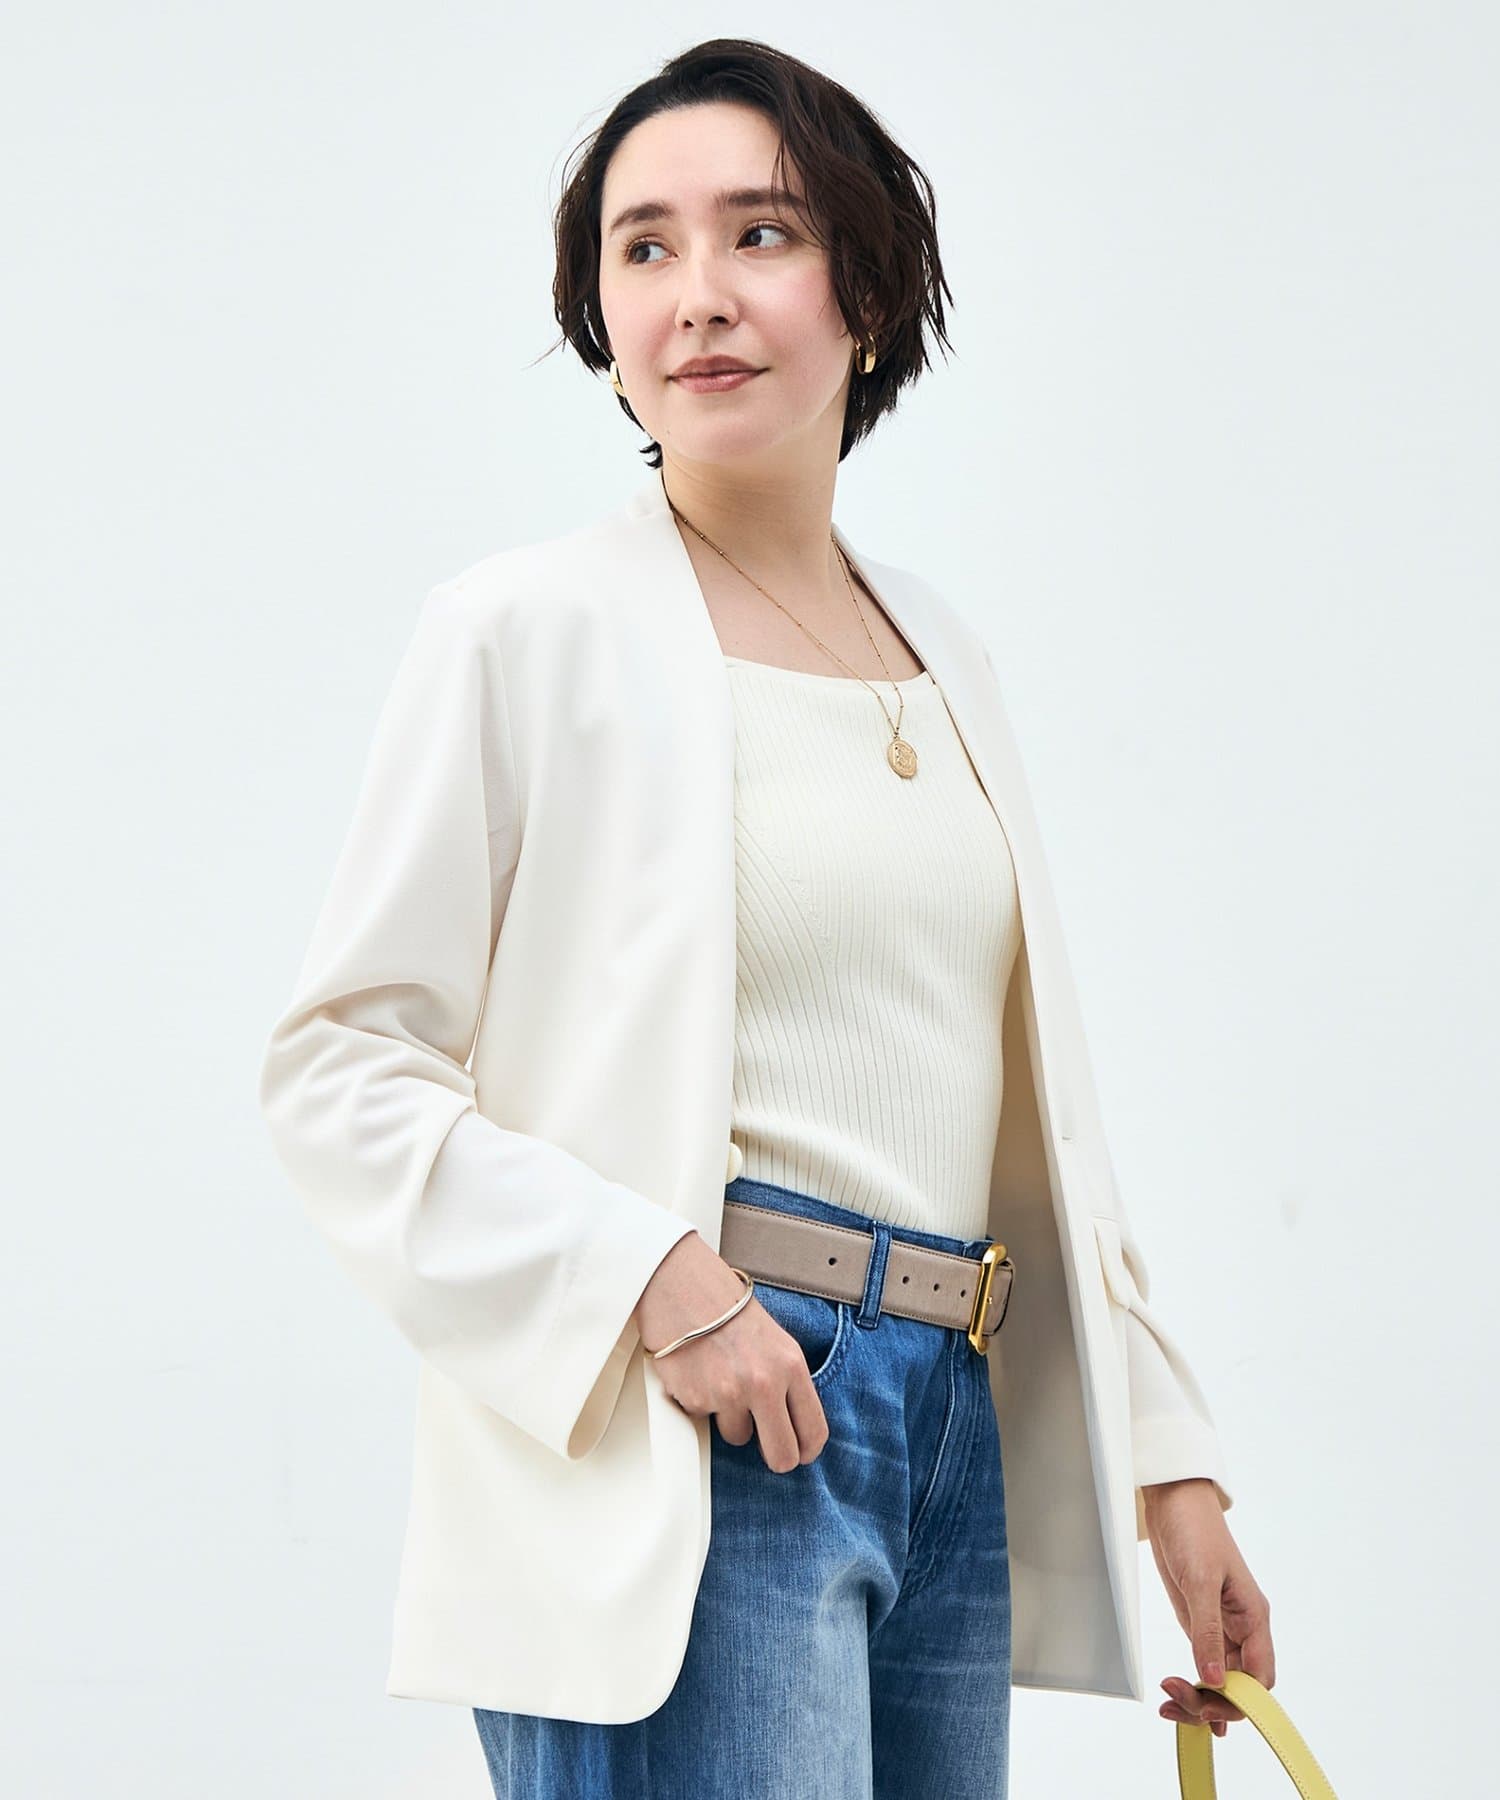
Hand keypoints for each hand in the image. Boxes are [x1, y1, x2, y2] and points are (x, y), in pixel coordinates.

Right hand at [632, 1233, 830, 1471]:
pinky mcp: (695, 1401)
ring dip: (730, 1418)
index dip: (806, 1449)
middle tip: (767, 1448)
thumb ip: (787, 1382)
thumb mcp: (775, 1341)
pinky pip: (705, 1419)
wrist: (681, 1285)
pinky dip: (701, 1402)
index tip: (800, 1451)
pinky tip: (698, 1371)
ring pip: (737, 1437)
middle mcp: (763, 1385)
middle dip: (776, 1458)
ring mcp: (728, 1396)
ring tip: (721, 1378)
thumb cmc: (727, 1307)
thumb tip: (792, 1425)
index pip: (813, 1430)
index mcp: (791, 1367)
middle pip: (781, 1456)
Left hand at [1143, 1478, 1274, 1737]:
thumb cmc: (1194, 1530)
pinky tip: (1181, 1702)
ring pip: (1221, 1681)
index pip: (1260, 1678)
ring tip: (1168, 1705)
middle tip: (1176, 1702)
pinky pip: (1204, 1665)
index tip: (1209, 1708)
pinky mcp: (1199, 1623)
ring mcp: (1221, 1628)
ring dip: (1199, 1699)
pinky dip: (1194, 1686)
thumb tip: (1214, 1681)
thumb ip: (1207, 1631)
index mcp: (1254, 1618)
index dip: (1240, 1701)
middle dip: (1213, 1703)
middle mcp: (1242, 1629)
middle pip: (1240, 1686)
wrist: (1173, 1501)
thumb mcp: (1200, 1580)